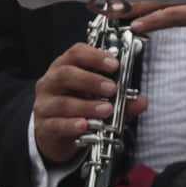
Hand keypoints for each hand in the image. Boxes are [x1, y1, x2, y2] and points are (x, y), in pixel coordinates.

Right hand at [33, 43, 147, 164]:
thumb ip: (121, 100)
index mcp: (65, 67)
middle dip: (91, 80)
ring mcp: (44, 104)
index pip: (76, 53)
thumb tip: (142, 101)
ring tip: (107, 110)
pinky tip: (85, 126)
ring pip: (62, 102)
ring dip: (87, 106)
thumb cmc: (79, 106)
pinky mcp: (44, 126)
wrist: (55, 133)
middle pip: (66, 74)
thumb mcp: (100, 99)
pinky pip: (57, 124)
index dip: (95, 56)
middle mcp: (51, 82)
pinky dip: (72, 125)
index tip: (115, 64)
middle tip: (112, 89)